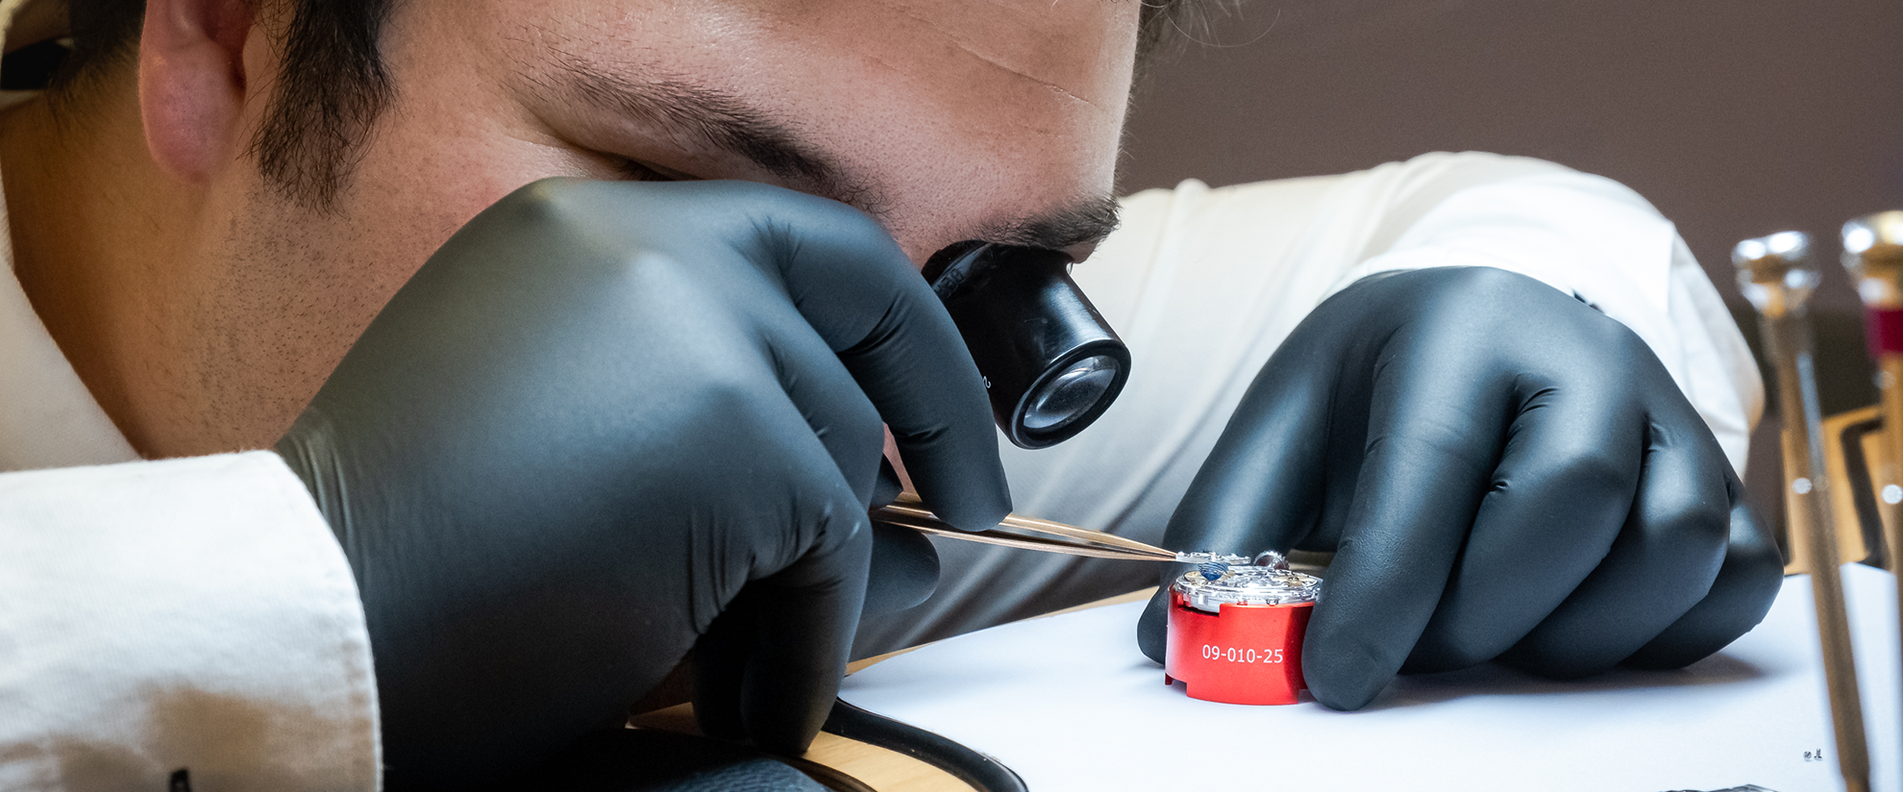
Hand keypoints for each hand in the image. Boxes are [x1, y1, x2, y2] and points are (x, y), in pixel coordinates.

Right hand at [275, 179, 1008, 786]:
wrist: (315, 631)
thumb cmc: (414, 559)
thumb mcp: (564, 439)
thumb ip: (711, 421)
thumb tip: (899, 505)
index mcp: (589, 235)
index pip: (798, 238)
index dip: (886, 319)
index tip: (927, 403)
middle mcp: (648, 248)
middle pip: (855, 314)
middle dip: (937, 410)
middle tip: (971, 500)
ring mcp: (702, 333)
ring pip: (839, 460)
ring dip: (823, 578)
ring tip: (760, 657)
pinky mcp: (741, 438)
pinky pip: (832, 553)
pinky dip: (808, 641)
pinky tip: (750, 698)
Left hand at [1136, 267, 1781, 709]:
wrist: (1479, 324)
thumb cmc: (1377, 387)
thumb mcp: (1284, 427)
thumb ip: (1229, 530)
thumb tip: (1175, 641)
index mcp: (1455, 329)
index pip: (1432, 465)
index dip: (1383, 590)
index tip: (1338, 677)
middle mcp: (1580, 353)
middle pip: (1567, 504)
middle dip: (1478, 613)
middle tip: (1420, 650)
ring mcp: (1665, 408)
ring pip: (1665, 546)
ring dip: (1572, 633)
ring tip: (1492, 636)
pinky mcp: (1717, 469)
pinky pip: (1727, 574)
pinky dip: (1656, 633)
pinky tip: (1569, 624)